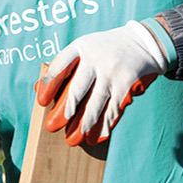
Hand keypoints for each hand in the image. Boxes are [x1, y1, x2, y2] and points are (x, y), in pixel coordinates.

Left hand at [37, 20, 166, 143]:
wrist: (143, 42)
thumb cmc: (104, 49)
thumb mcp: (84, 47)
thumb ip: (65, 65)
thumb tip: (38, 88)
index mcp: (80, 47)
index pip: (60, 67)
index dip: (49, 86)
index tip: (42, 102)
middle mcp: (96, 58)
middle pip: (77, 89)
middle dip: (65, 111)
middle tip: (52, 127)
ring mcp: (113, 71)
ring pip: (96, 103)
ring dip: (85, 124)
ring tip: (74, 139)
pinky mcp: (128, 83)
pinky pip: (114, 108)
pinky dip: (105, 124)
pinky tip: (97, 135)